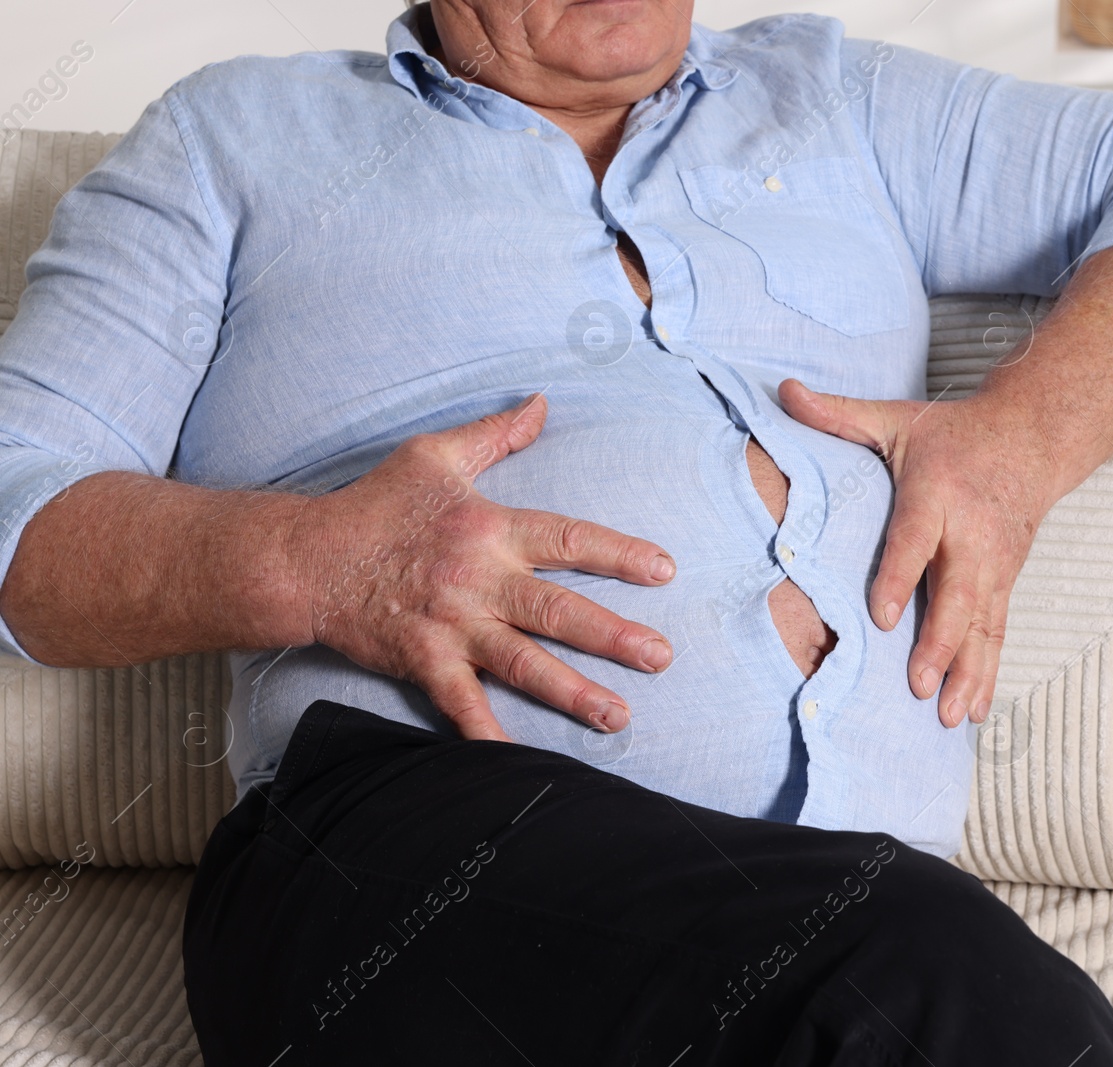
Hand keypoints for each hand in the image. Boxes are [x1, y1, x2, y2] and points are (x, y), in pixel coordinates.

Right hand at [287, 393, 675, 741]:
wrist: (306, 558)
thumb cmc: (373, 505)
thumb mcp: (434, 455)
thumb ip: (495, 434)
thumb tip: (540, 403)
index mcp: (489, 529)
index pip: (569, 539)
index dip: (619, 554)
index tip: (663, 570)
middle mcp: (478, 580)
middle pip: (557, 611)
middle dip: (613, 636)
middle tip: (660, 658)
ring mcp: (452, 626)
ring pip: (523, 663)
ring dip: (572, 692)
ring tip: (618, 715)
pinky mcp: (423, 661)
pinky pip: (461, 705)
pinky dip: (487, 736)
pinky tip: (520, 763)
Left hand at [779, 379, 1067, 728]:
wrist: (1034, 437)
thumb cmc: (955, 433)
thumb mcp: (896, 418)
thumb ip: (838, 415)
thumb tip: (783, 391)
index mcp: (937, 492)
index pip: (916, 540)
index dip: (900, 578)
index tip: (881, 618)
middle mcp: (971, 534)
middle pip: (958, 594)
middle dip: (940, 643)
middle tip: (917, 686)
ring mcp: (994, 564)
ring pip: (983, 625)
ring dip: (967, 673)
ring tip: (947, 717)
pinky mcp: (1006, 582)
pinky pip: (997, 633)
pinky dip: (988, 674)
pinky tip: (973, 712)